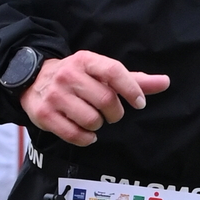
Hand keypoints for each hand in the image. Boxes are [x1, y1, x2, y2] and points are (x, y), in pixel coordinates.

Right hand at [21, 50, 170, 147]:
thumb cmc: (78, 77)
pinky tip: (86, 132)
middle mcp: (68, 75)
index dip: (131, 89)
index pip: (113, 71)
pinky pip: (75, 135)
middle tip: (112, 114)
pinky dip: (86, 138)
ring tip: (94, 119)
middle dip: (115, 113)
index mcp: (86, 60)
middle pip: (106, 100)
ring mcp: (55, 95)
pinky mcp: (45, 115)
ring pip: (91, 120)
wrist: (34, 79)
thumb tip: (165, 82)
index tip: (139, 103)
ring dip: (98, 125)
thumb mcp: (102, 72)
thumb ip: (134, 79)